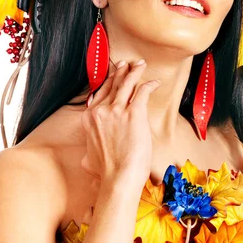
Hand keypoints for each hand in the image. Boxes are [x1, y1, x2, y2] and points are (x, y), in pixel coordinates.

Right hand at [80, 60, 160, 188]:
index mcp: (89, 119)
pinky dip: (149, 85)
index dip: (107, 81)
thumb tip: (88, 159)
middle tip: (125, 64)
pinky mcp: (134, 114)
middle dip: (120, 72)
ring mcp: (117, 111)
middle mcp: (100, 111)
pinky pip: (142, 92)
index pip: (99, 93)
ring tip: (140, 64)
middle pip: (112, 85)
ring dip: (133, 72)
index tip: (113, 74)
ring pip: (126, 84)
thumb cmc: (106, 173)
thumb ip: (89, 152)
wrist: (118, 178)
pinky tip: (154, 82)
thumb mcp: (88, 160)